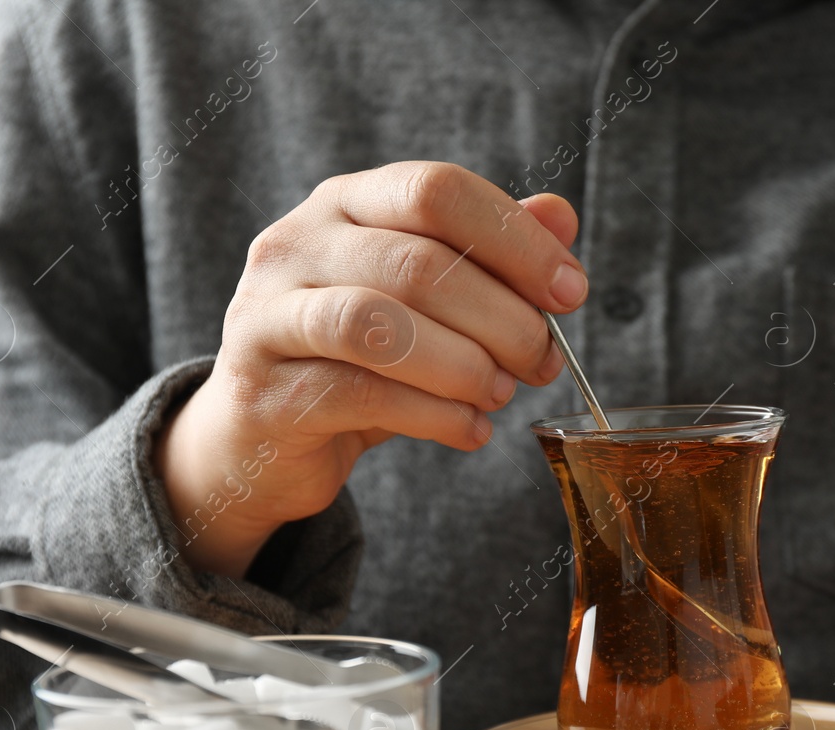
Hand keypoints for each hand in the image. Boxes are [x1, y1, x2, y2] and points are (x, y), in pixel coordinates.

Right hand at [157, 161, 587, 577]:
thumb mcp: (427, 298)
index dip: (514, 239)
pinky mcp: (263, 392)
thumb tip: (561, 216)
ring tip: (501, 392)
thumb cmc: (358, 355)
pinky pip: (360, 396)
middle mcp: (294, 245)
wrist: (262, 434)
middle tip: (543, 360)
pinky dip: (434, 416)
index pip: (435, 190)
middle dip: (502, 318)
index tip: (571, 291)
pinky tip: (471, 430)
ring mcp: (267, 317)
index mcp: (343, 202)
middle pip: (417, 263)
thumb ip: (487, 254)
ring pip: (380, 327)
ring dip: (464, 366)